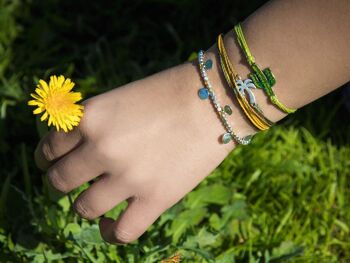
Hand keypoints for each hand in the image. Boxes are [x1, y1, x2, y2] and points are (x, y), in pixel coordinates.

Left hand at [34, 50, 252, 243]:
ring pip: (83, 208)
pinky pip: (119, 232)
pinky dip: (110, 231)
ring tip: (96, 199)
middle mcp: (102, 148)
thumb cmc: (169, 93)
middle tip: (71, 181)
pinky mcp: (155, 199)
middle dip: (60, 182)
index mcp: (90, 118)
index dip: (48, 158)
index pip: (49, 147)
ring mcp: (128, 177)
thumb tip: (78, 148)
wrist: (214, 99)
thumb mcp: (121, 99)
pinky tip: (111, 223)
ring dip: (84, 205)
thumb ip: (96, 124)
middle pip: (59, 181)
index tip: (54, 162)